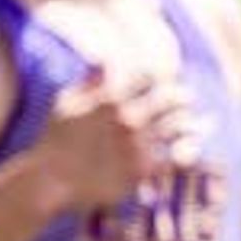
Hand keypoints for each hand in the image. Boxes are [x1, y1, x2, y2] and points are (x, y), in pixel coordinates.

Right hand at [38, 65, 202, 216]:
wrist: (51, 181)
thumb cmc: (55, 139)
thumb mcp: (66, 102)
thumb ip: (89, 80)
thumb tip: (104, 59)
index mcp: (111, 97)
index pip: (151, 75)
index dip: (160, 76)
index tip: (164, 81)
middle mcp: (128, 118)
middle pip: (172, 97)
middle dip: (180, 96)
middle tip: (183, 99)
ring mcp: (137, 145)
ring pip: (180, 124)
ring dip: (188, 122)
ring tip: (189, 123)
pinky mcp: (142, 170)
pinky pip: (177, 156)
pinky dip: (186, 150)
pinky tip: (185, 150)